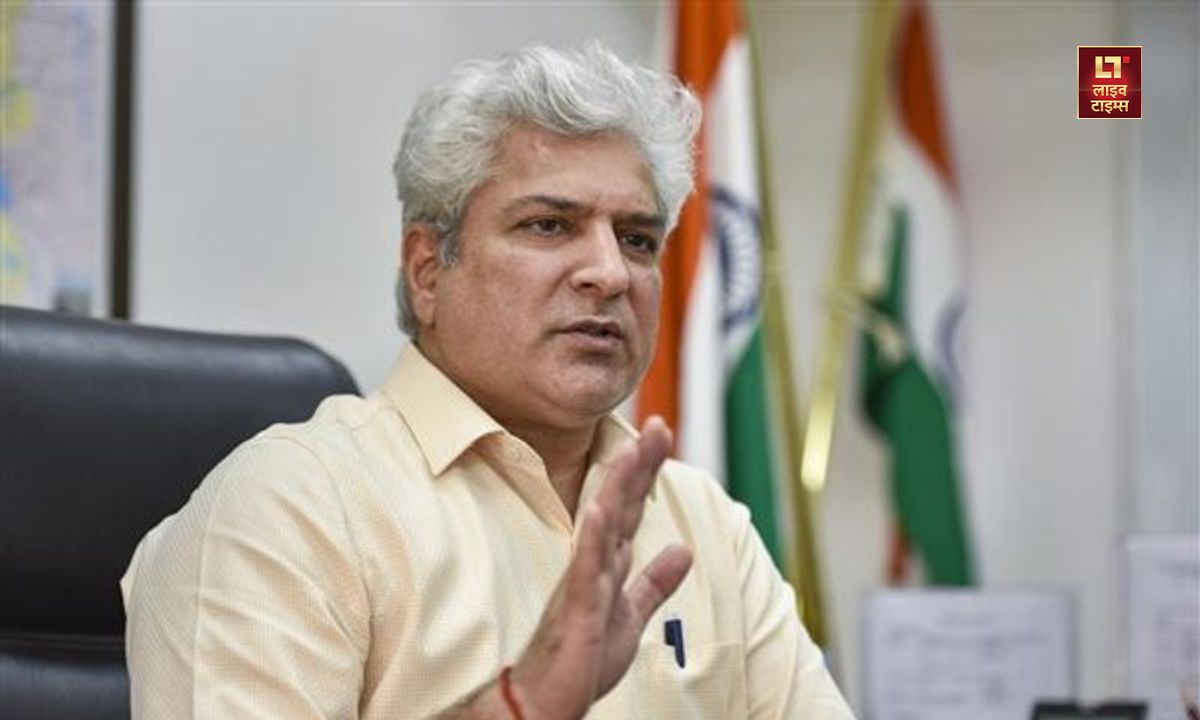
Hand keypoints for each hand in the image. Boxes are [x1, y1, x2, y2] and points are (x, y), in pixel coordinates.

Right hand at [509, 417, 692, 719]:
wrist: (545, 702)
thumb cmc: (582, 658)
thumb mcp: (630, 616)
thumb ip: (654, 582)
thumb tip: (683, 549)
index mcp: (608, 561)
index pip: (631, 505)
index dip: (647, 470)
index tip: (662, 430)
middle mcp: (594, 563)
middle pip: (619, 503)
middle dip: (639, 463)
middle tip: (657, 424)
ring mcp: (582, 583)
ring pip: (601, 526)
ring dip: (616, 487)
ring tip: (631, 451)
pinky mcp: (574, 609)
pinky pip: (582, 570)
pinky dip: (590, 539)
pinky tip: (597, 511)